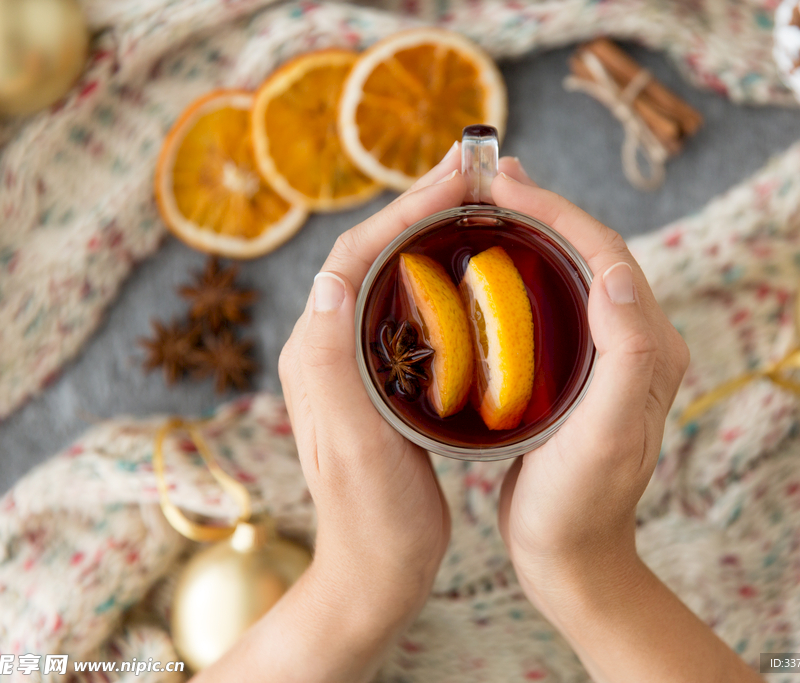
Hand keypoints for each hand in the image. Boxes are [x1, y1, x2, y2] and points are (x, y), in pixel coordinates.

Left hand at [194, 145, 469, 682]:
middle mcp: (328, 346)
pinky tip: (478, 269)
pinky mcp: (382, 378)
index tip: (462, 180)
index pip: (357, 255)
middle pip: (375, 253)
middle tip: (479, 172)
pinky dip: (442, 272)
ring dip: (434, 231)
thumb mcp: (352, 447)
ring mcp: (355, 361)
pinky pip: (410, 304)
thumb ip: (331, 366)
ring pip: (394, 273)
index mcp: (317, 351)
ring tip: (483, 204)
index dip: (408, 210)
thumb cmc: (371, 518)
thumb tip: (331, 281)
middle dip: (424, 206)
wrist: (376, 571)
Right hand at [492, 171, 758, 682]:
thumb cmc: (579, 505)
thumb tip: (616, 273)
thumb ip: (623, 354)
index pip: (607, 254)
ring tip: (485, 209)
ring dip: (533, 233)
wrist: (571, 557)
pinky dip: (524, 272)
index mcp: (649, 347)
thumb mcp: (603, 434)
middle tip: (489, 182)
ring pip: (572, 273)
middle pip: (591, 253)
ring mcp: (609, 357)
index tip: (503, 188)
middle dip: (543, 209)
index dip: (556, 212)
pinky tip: (488, 269)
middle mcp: (637, 343)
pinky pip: (555, 303)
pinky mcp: (581, 372)